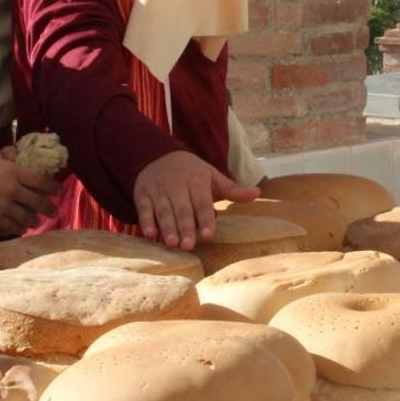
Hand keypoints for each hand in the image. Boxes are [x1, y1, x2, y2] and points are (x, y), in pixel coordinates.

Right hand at [0, 150, 57, 236]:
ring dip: (33, 220)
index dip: (52, 186)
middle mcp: (13, 190)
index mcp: (12, 171)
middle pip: (36, 201)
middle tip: (53, 211)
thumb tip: (9, 154)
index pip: (39, 179)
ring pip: (25, 216)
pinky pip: (11, 226)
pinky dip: (17, 229)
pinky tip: (20, 230)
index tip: (58, 191)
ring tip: (36, 222)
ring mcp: (5, 206)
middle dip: (47, 207)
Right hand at [133, 151, 259, 249]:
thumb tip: (257, 193)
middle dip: (185, 227)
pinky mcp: (142, 193)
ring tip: (171, 243)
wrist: (157, 154)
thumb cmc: (191, 172)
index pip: (202, 202)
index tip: (209, 234)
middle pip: (182, 209)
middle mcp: (177, 185)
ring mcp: (159, 190)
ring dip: (166, 227)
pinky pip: (144, 208)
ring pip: (163, 210)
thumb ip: (232, 190)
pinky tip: (149, 234)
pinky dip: (146, 221)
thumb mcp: (212, 176)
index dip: (205, 218)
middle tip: (188, 245)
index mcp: (197, 181)